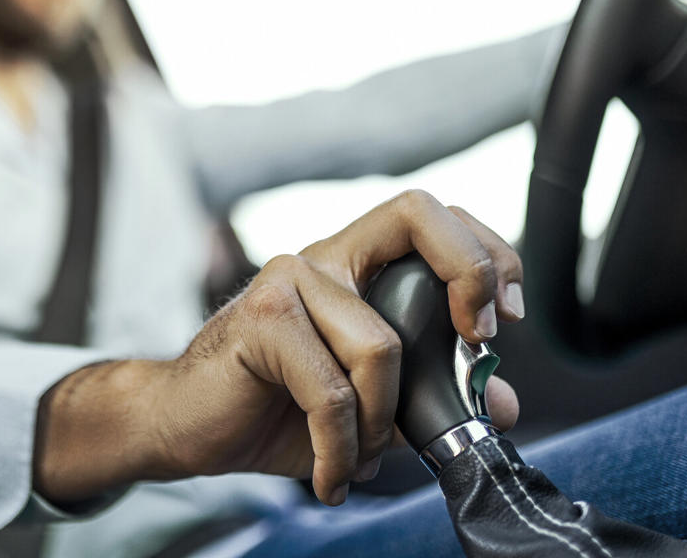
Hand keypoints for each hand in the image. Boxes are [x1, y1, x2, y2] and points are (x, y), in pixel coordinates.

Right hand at [153, 190, 522, 505]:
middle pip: (415, 213)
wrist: (184, 424)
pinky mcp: (262, 320)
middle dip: (469, 269)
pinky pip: (332, 392)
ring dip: (380, 424)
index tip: (502, 317)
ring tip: (358, 460)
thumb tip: (502, 402)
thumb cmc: (271, 407)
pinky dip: (341, 449)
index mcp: (353, 264)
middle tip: (478, 342)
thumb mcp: (369, 405)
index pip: (429, 217)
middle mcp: (323, 257)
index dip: (482, 252)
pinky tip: (330, 475)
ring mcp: (289, 280)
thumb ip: (431, 394)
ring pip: (381, 344)